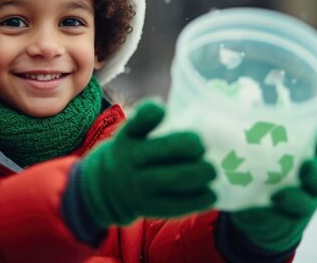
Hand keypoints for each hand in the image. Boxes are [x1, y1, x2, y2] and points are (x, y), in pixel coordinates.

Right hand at [79, 100, 216, 227]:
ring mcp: (138, 185)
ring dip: (200, 174)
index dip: (151, 112)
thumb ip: (153, 123)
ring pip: (175, 179)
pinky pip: (177, 205)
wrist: (105, 187)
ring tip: (212, 170)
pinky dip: (199, 199)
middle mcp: (130, 159)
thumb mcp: (132, 133)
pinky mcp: (148, 207)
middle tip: (205, 147)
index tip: (164, 109)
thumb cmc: (132, 152)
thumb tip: (200, 112)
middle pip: (166, 150)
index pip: (138, 120)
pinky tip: (211, 193)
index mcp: (128, 136)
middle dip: (193, 146)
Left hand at [229, 125, 316, 251]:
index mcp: (311, 168)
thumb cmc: (268, 177)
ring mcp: (299, 208)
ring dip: (292, 198)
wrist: (265, 219)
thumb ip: (266, 137)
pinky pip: (274, 221)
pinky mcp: (281, 224)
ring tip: (278, 195)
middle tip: (305, 164)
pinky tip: (249, 211)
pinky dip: (262, 216)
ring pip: (302, 204)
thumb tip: (239, 100)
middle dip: (315, 171)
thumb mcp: (272, 158)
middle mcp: (310, 188)